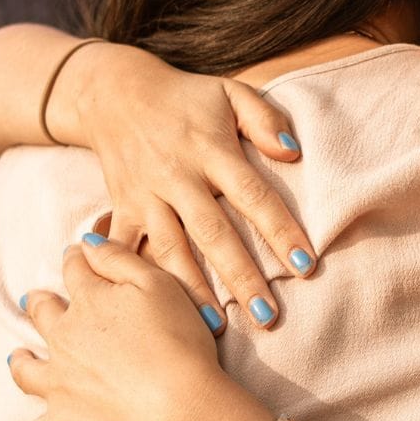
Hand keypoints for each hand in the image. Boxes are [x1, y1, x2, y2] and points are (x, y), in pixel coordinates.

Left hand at [3, 237, 274, 420]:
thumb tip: (86, 241)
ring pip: (26, 369)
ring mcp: (58, 383)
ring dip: (21, 361)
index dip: (76, 259)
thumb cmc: (180, 345)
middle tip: (37, 301)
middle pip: (42, 314)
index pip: (75, 269)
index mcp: (90, 301)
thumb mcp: (160, 285)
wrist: (181, 412)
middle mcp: (64, 338)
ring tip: (18, 358)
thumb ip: (119, 259)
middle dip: (40, 304)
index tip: (77, 255)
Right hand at [56, 43, 318, 328]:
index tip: (305, 266)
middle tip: (267, 315)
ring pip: (170, 250)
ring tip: (218, 328)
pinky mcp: (121, 209)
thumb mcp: (229, 93)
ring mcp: (145, 196)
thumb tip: (293, 151)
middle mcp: (176, 176)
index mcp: (210, 149)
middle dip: (241, 276)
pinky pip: (129, 251)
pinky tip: (156, 311)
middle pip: (213, 233)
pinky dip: (138, 280)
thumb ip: (264, 118)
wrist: (114, 93)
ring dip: (194, 290)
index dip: (279, 230)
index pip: (252, 194)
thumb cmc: (186, 98)